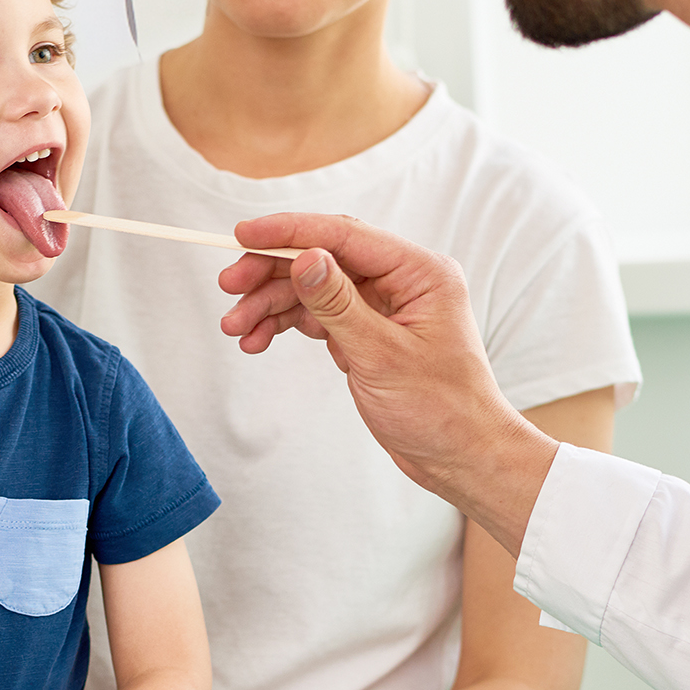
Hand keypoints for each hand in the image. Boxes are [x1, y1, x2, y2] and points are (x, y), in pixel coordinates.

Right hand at [217, 213, 558, 555]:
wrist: (460, 458)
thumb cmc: (441, 410)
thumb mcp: (381, 355)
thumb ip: (338, 304)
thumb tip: (306, 258)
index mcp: (421, 273)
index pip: (345, 236)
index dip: (291, 232)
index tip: (245, 235)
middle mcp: (403, 281)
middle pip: (323, 258)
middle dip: (272, 272)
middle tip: (229, 287)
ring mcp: (383, 306)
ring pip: (314, 289)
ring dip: (271, 304)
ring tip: (236, 329)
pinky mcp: (368, 333)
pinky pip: (318, 316)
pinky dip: (286, 325)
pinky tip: (258, 340)